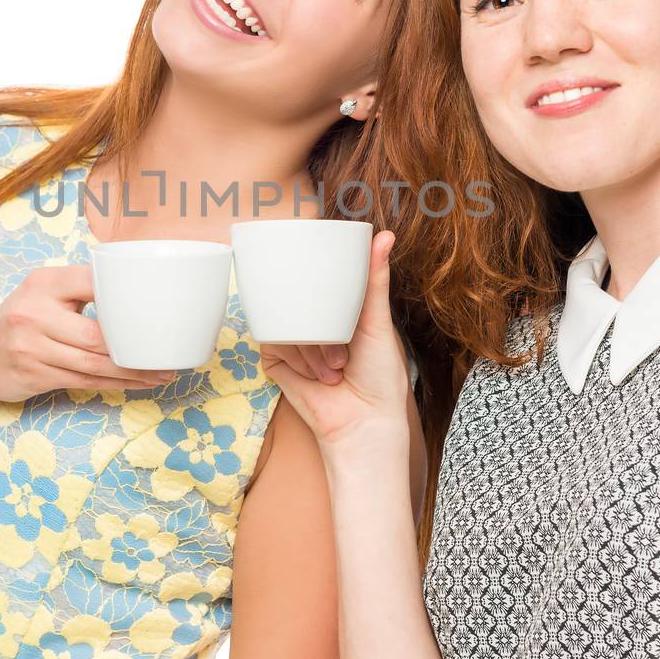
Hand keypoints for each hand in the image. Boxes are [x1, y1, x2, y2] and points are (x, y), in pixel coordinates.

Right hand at [0, 264, 175, 400]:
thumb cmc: (22, 319)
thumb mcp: (42, 292)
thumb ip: (80, 287)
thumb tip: (137, 288)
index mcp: (44, 283)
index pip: (92, 282)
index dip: (125, 295)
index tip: (158, 306)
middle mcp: (34, 313)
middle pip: (97, 335)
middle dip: (135, 347)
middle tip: (167, 352)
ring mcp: (31, 348)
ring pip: (93, 364)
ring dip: (132, 372)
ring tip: (162, 373)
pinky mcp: (34, 376)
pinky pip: (84, 381)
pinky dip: (115, 384)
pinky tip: (137, 383)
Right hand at [261, 230, 410, 449]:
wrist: (362, 423)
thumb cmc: (380, 376)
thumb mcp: (378, 322)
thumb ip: (375, 279)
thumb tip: (386, 235)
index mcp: (337, 308)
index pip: (319, 278)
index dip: (318, 275)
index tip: (320, 270)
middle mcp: (313, 321)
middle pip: (297, 298)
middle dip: (323, 328)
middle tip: (344, 354)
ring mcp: (292, 340)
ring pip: (286, 323)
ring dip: (312, 350)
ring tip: (335, 370)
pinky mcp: (276, 361)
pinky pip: (273, 344)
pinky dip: (296, 360)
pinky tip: (315, 377)